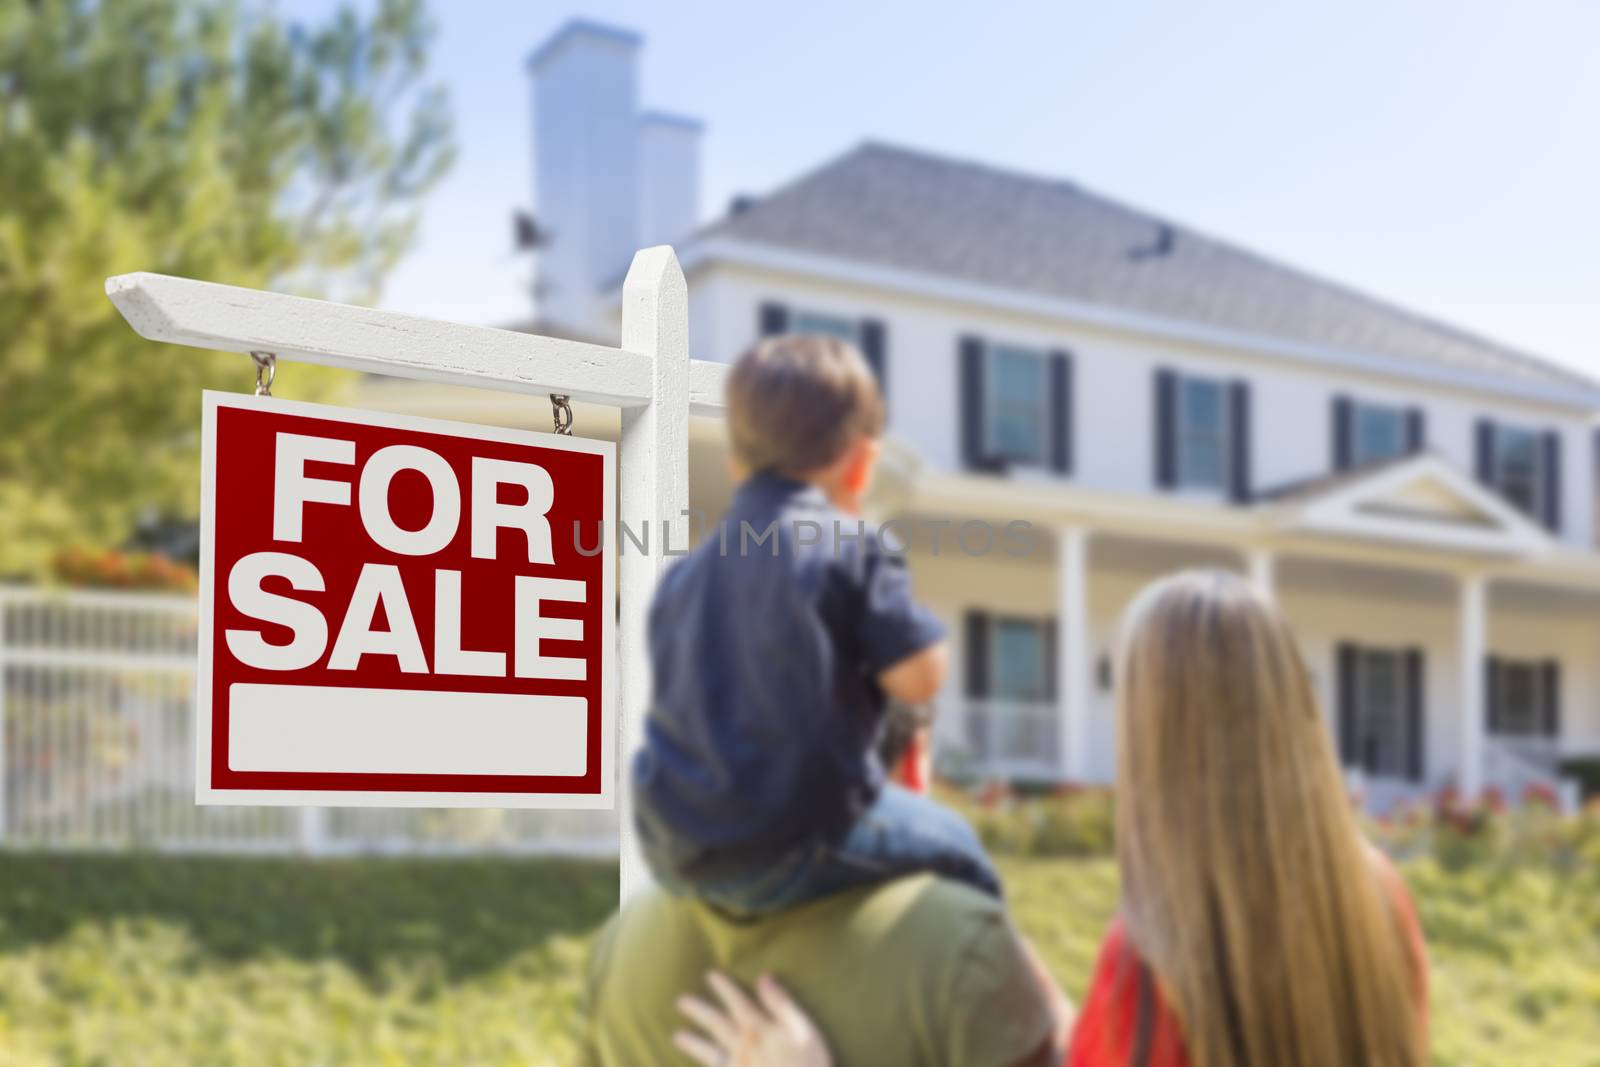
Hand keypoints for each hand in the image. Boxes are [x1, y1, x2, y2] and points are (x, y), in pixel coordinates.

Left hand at [674, 971, 832, 1066]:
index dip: (724, 988)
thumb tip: (764, 977)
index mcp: (759, 1030)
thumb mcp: (804, 1030)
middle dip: (699, 1011)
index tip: (710, 975)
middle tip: (680, 1001)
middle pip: (716, 1025)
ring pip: (709, 1052)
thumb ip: (782, 1004)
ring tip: (677, 1037)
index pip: (738, 1003)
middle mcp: (743, 1048)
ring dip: (693, 1043)